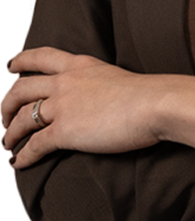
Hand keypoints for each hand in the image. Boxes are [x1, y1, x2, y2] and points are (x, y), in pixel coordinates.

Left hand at [1, 47, 163, 168]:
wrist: (154, 103)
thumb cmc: (147, 93)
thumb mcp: (116, 77)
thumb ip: (100, 84)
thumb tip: (102, 98)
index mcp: (79, 64)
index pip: (41, 56)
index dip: (21, 60)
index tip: (9, 65)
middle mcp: (65, 81)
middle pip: (21, 88)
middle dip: (6, 104)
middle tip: (3, 117)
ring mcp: (63, 106)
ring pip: (21, 118)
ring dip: (9, 133)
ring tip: (6, 144)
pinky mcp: (64, 131)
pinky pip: (34, 145)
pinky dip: (22, 156)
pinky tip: (18, 163)